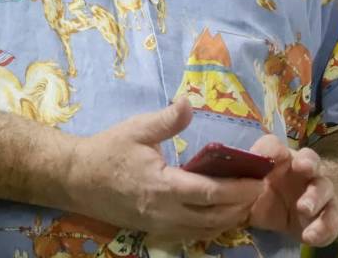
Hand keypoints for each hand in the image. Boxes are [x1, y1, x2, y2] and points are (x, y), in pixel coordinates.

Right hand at [66, 98, 263, 242]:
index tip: (260, 179)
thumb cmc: (107, 151)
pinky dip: (213, 227)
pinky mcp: (157, 231)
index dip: (240, 189)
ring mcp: (162, 226)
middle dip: (243, 205)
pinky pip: (194, 235)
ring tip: (246, 200)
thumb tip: (189, 102)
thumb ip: (167, 120)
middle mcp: (166, 213)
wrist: (77, 179)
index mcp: (164, 186)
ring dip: (231, 218)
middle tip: (260, 188)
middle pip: (217, 217)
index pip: (212, 193)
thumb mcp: (136, 129)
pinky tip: (220, 213)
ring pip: (208, 231)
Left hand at [247, 133, 337, 245]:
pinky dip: (323, 227)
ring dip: (315, 196)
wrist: (293, 213)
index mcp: (278, 159)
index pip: (274, 146)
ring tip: (303, 209)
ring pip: (323, 187)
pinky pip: (331, 219)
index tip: (266, 156)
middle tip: (302, 168)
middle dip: (307, 162)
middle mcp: (301, 170)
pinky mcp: (329, 213)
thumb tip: (214, 184)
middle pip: (310, 159)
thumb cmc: (264, 194)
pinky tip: (310, 236)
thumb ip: (237, 183)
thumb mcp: (248, 188)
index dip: (271, 149)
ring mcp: (318, 190)